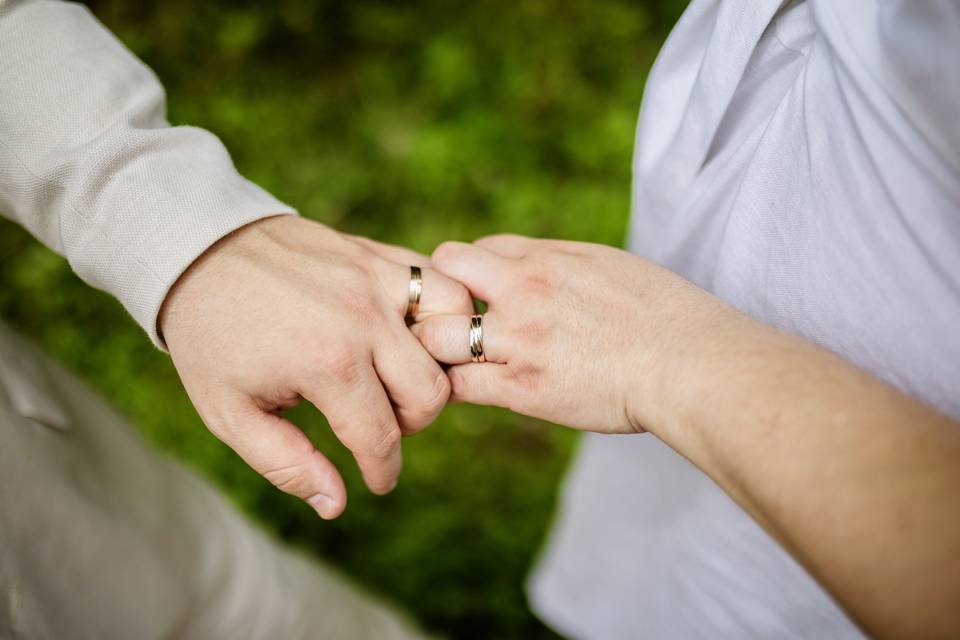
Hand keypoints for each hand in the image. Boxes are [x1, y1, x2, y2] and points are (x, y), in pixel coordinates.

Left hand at [159, 216, 472, 518]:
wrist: (195, 251)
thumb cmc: (211, 338)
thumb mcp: (229, 413)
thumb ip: (286, 464)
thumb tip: (336, 504)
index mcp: (328, 364)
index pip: (382, 437)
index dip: (382, 471)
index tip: (377, 481)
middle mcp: (364, 320)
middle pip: (430, 392)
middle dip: (409, 423)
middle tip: (374, 422)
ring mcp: (375, 279)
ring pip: (453, 330)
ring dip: (433, 361)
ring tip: (396, 373)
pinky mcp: (377, 253)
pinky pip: (437, 281)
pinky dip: (439, 310)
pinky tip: (408, 329)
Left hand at [413, 235, 726, 433]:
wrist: (690, 362)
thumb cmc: (664, 313)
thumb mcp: (608, 264)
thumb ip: (561, 262)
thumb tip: (534, 266)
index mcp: (543, 258)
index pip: (471, 252)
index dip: (465, 276)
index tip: (472, 300)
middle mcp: (522, 290)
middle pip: (440, 280)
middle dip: (434, 303)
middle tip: (446, 329)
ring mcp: (518, 339)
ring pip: (436, 336)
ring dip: (438, 348)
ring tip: (450, 364)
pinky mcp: (522, 388)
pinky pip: (458, 386)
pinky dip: (454, 390)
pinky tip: (466, 394)